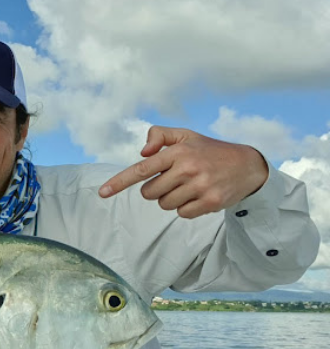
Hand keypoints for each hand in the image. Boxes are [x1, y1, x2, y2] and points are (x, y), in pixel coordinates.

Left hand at [98, 126, 268, 218]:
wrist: (247, 165)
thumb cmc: (208, 150)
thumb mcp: (185, 135)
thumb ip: (160, 135)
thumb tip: (143, 153)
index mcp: (178, 151)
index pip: (142, 169)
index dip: (119, 182)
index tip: (102, 193)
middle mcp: (188, 168)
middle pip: (149, 193)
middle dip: (156, 189)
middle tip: (174, 179)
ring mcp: (199, 186)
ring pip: (164, 204)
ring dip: (171, 198)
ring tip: (189, 186)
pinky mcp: (210, 202)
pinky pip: (182, 213)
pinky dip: (187, 207)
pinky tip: (200, 195)